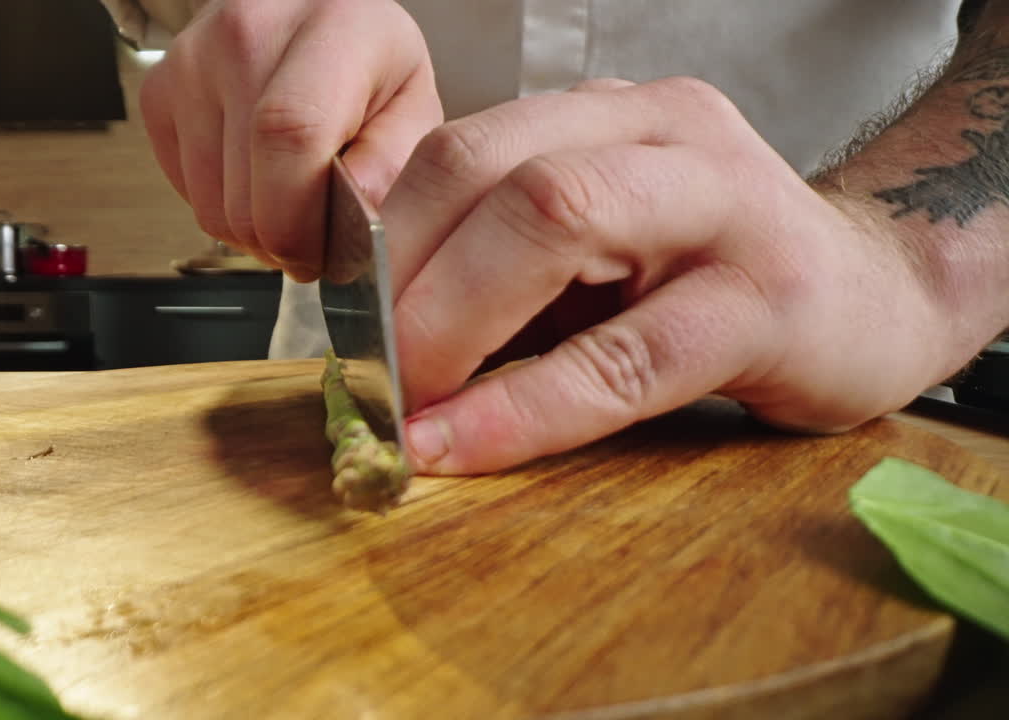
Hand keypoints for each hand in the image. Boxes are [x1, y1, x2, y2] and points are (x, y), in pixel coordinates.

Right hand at [139, 0, 441, 280]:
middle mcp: (246, 37)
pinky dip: (222, 207)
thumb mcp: (413, 104)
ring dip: (252, 230)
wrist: (311, 13)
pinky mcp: (160, 93)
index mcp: (329, 32)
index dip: (299, 222)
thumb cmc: (368, 61)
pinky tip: (255, 177)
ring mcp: (192, 64)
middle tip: (315, 236)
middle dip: (282, 242)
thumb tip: (358, 224)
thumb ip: (394, 165)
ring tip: (289, 200)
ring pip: (210, 209)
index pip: (290, 137)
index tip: (318, 256)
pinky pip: (185, 194)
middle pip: (245, 194)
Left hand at [387, 77, 963, 473]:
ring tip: (407, 405)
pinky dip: (525, 408)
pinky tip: (464, 447)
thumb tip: (375, 328)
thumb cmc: (714, 275)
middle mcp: (662, 132)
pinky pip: (624, 354)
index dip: (381, 237)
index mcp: (606, 114)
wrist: (878, 294)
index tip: (337, 317)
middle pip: (491, 169)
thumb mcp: (604, 245)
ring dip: (452, 325)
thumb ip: (507, 263)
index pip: (460, 149)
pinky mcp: (767, 300)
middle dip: (404, 278)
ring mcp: (724, 202)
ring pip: (555, 222)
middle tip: (367, 368)